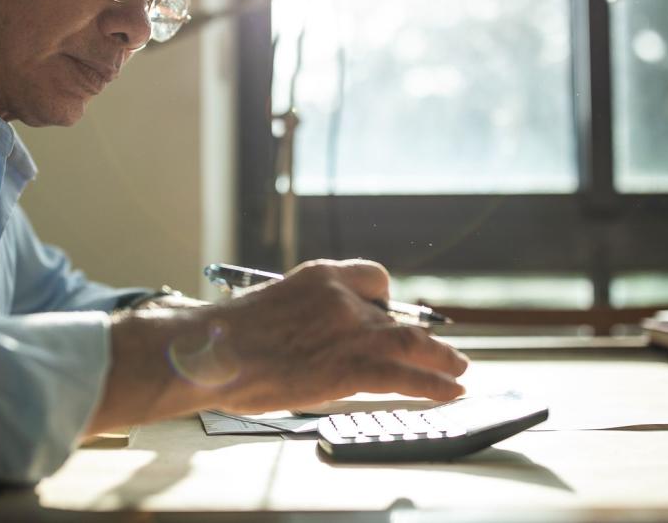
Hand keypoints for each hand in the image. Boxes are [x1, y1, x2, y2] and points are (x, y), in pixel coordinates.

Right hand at [194, 259, 466, 413]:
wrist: (209, 351)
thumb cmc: (223, 338)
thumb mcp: (266, 308)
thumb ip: (296, 316)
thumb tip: (299, 338)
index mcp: (319, 276)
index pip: (373, 278)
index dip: (386, 301)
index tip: (391, 314)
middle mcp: (343, 297)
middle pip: (396, 314)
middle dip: (420, 334)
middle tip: (439, 348)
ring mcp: (350, 330)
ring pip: (412, 341)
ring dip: (441, 357)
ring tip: (458, 369)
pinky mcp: (351, 366)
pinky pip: (405, 375)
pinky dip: (433, 384)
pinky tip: (450, 392)